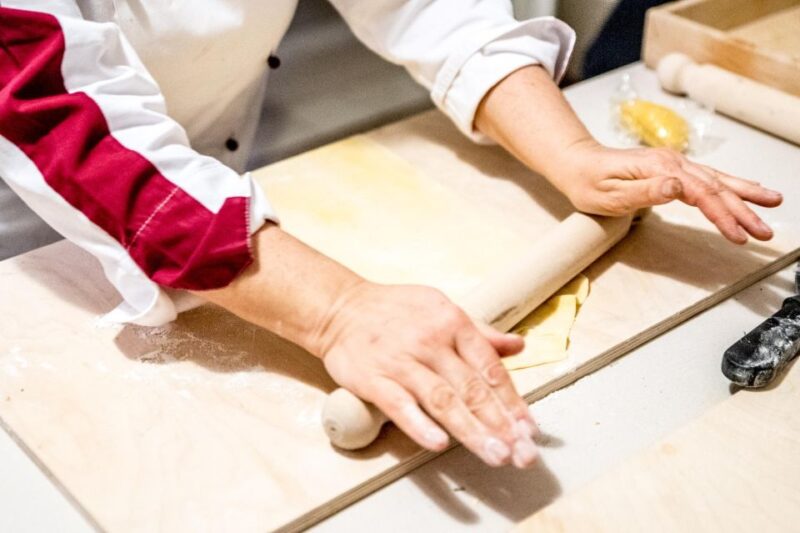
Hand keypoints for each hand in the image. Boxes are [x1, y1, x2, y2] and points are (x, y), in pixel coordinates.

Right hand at [315, 281, 539, 467]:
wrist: (340, 308)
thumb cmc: (394, 311)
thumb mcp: (441, 309)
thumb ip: (480, 333)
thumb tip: (517, 346)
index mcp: (452, 323)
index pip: (490, 368)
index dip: (513, 401)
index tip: (530, 430)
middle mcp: (431, 342)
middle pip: (472, 389)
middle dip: (501, 424)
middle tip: (523, 453)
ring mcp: (401, 362)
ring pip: (443, 401)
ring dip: (472, 430)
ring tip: (496, 454)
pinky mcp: (373, 379)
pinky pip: (399, 405)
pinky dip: (420, 425)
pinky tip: (438, 444)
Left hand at [557, 141, 782, 243]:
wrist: (577, 163)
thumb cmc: (588, 181)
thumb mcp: (609, 193)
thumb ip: (644, 192)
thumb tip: (678, 188)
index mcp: (660, 169)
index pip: (701, 194)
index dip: (722, 215)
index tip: (738, 235)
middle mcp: (672, 163)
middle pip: (716, 187)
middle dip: (743, 210)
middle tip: (764, 233)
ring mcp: (674, 164)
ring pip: (717, 180)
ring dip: (745, 195)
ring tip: (774, 202)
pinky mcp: (673, 170)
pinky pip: (708, 178)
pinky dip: (731, 185)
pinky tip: (747, 190)